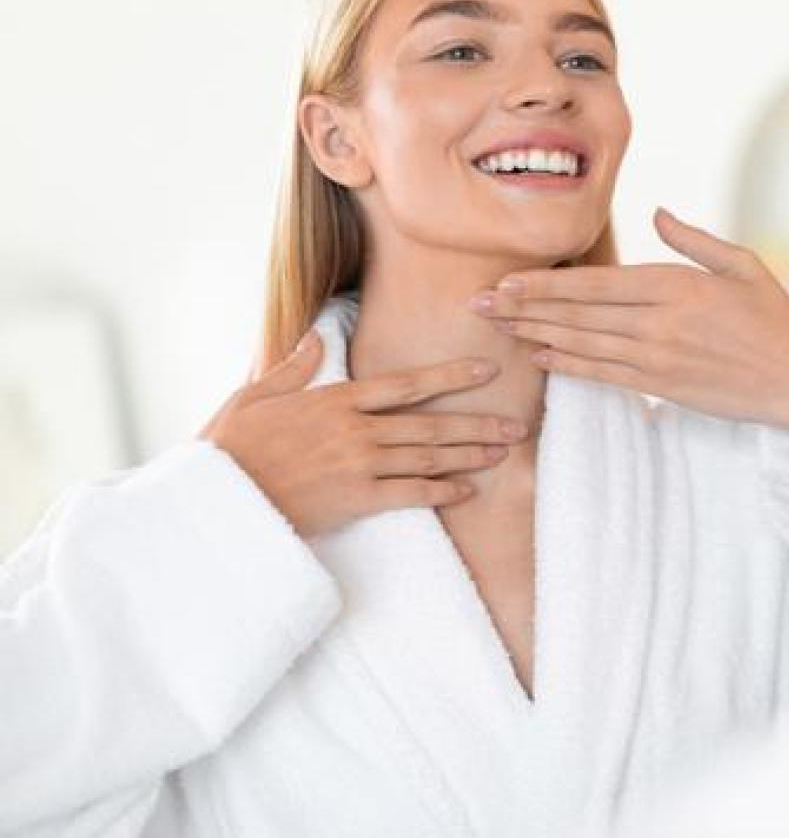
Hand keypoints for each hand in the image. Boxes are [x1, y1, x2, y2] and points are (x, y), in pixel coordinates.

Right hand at [200, 331, 531, 537]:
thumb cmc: (232, 447)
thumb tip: (314, 339)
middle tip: (517, 423)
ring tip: (503, 451)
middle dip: (478, 422)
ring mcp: (359, 465)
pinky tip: (468, 490)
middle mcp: (356, 429)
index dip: (450, 377)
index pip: (406, 384)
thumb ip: (293, 368)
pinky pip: (411, 494)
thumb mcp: (256, 396)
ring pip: (429, 457)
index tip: (485, 371)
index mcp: (335, 399)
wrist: (219, 498)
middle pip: (430, 423)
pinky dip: (443, 491)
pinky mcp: (357, 500)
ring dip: (470, 454)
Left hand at [474, 207, 788, 440]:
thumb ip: (694, 240)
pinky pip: (603, 375)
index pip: (595, 284)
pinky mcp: (662, 388)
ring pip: (582, 344)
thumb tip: (657, 213)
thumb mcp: (743, 265)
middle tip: (477, 303)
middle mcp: (659, 323)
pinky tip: (539, 356)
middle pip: (577, 314)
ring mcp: (658, 359)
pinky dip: (567, 365)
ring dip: (535, 334)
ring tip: (496, 327)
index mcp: (676, 286)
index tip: (505, 280)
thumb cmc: (775, 319)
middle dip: (523, 307)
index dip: (544, 284)